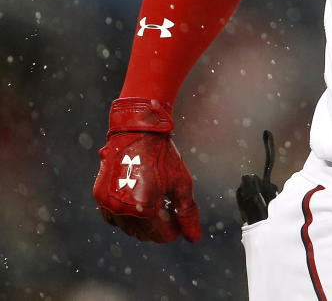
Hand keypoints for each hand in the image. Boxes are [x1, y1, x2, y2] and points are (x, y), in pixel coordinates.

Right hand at [93, 98, 201, 243]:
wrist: (137, 132)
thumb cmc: (163, 157)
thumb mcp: (182, 184)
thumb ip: (188, 213)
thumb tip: (194, 238)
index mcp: (144, 208)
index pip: (160, 235)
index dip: (174, 231)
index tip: (181, 223)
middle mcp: (122, 210)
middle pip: (144, 234)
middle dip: (160, 227)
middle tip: (171, 212)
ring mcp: (107, 204)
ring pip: (128, 228)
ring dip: (143, 223)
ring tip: (158, 205)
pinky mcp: (99, 196)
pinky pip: (113, 217)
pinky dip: (127, 216)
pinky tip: (140, 203)